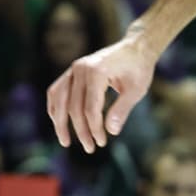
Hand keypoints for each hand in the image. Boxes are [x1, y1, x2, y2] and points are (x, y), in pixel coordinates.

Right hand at [46, 34, 157, 152]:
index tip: (101, 142)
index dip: (94, 128)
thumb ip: (122, 109)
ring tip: (65, 142)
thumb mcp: (136, 90)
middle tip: (90, 148)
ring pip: (58, 99)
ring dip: (60, 122)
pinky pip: (57, 91)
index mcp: (97, 71)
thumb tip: (111, 132)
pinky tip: (59, 123)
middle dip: (81, 130)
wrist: (135, 47)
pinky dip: (56, 107)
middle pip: (73, 106)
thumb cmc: (138, 68)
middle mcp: (81, 68)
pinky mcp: (72, 71)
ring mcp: (74, 68)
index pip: (89, 107)